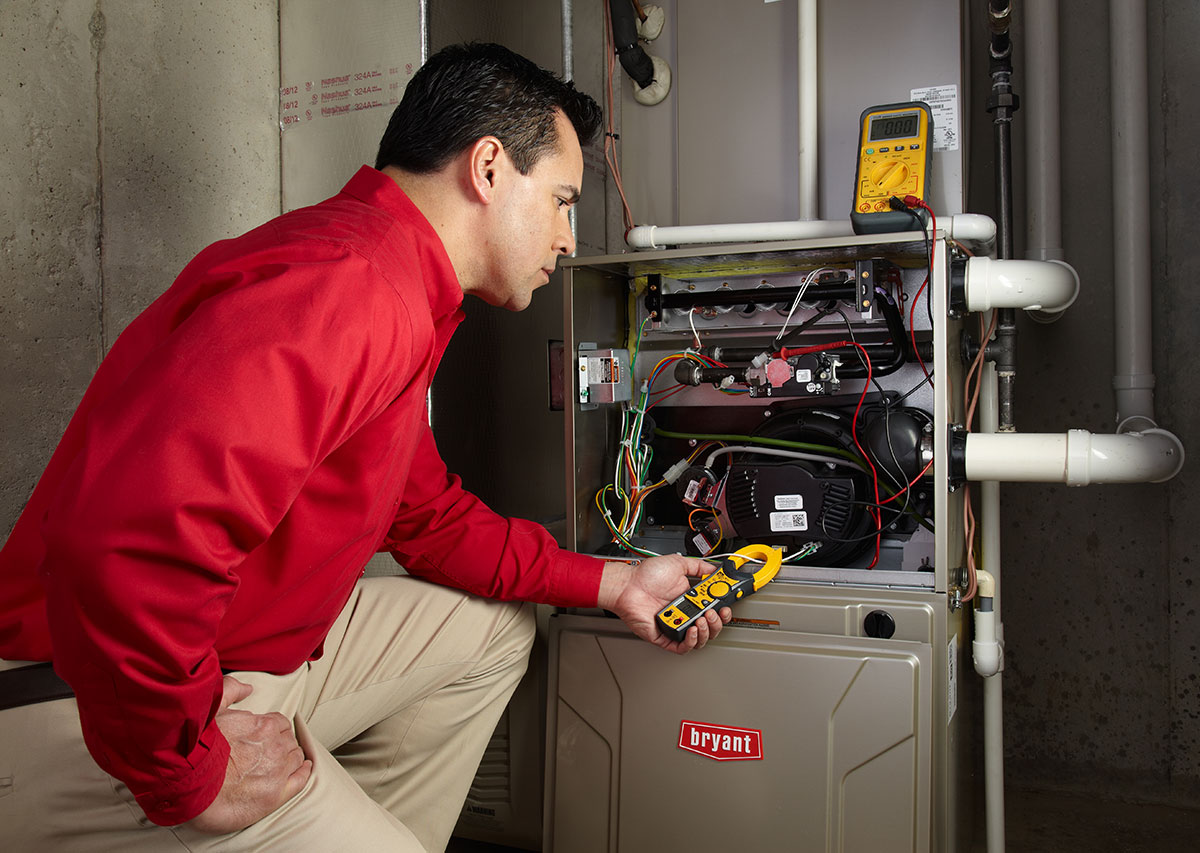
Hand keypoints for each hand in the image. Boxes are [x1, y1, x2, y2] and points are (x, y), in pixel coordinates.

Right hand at [186, 676, 311, 833]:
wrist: (187, 789)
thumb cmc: (195, 751)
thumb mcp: (210, 711)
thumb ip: (230, 691)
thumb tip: (247, 688)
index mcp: (264, 726)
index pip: (280, 723)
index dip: (273, 729)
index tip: (266, 735)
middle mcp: (275, 747)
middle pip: (288, 741)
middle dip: (281, 744)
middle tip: (267, 751)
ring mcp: (277, 771)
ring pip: (296, 758)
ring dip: (290, 757)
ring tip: (280, 762)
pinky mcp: (276, 794)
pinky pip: (301, 780)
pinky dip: (303, 772)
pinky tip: (302, 770)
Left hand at [598, 554, 730, 653]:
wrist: (627, 586)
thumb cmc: (645, 576)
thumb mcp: (677, 564)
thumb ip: (698, 566)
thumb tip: (714, 570)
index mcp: (689, 598)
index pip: (713, 608)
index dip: (723, 609)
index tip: (727, 603)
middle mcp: (684, 613)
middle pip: (711, 626)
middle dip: (717, 621)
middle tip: (713, 611)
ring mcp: (676, 625)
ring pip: (700, 638)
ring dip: (707, 630)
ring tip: (702, 619)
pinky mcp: (665, 636)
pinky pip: (683, 647)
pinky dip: (691, 641)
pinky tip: (692, 629)